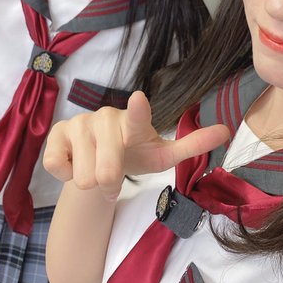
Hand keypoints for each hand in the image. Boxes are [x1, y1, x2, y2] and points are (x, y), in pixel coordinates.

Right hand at [44, 91, 229, 199]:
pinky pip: (57, 167)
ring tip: (95, 170)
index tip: (139, 99)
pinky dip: (66, 176)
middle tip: (114, 176)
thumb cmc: (134, 153)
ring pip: (82, 175)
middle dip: (110, 183)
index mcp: (133, 122)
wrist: (100, 162)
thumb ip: (192, 144)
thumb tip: (227, 131)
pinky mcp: (55, 136)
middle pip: (105, 170)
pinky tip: (74, 163)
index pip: (137, 117)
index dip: (137, 110)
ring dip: (90, 183)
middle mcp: (104, 118)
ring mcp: (77, 124)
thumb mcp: (161, 155)